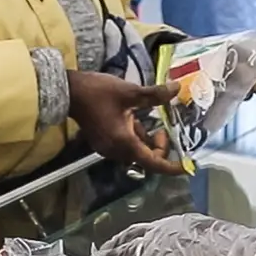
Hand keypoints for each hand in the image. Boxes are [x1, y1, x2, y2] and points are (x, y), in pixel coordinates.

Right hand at [68, 71, 183, 175]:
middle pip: (146, 158)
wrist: (68, 91)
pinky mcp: (104, 141)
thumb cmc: (97, 92)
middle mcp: (116, 151)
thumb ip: (155, 94)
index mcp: (124, 143)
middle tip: (164, 128)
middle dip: (160, 146)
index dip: (172, 167)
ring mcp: (108, 148)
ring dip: (148, 141)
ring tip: (154, 121)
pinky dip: (136, 137)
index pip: (154, 162)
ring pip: (137, 151)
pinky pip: (126, 145)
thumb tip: (177, 89)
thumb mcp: (130, 92)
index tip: (187, 166)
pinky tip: (137, 119)